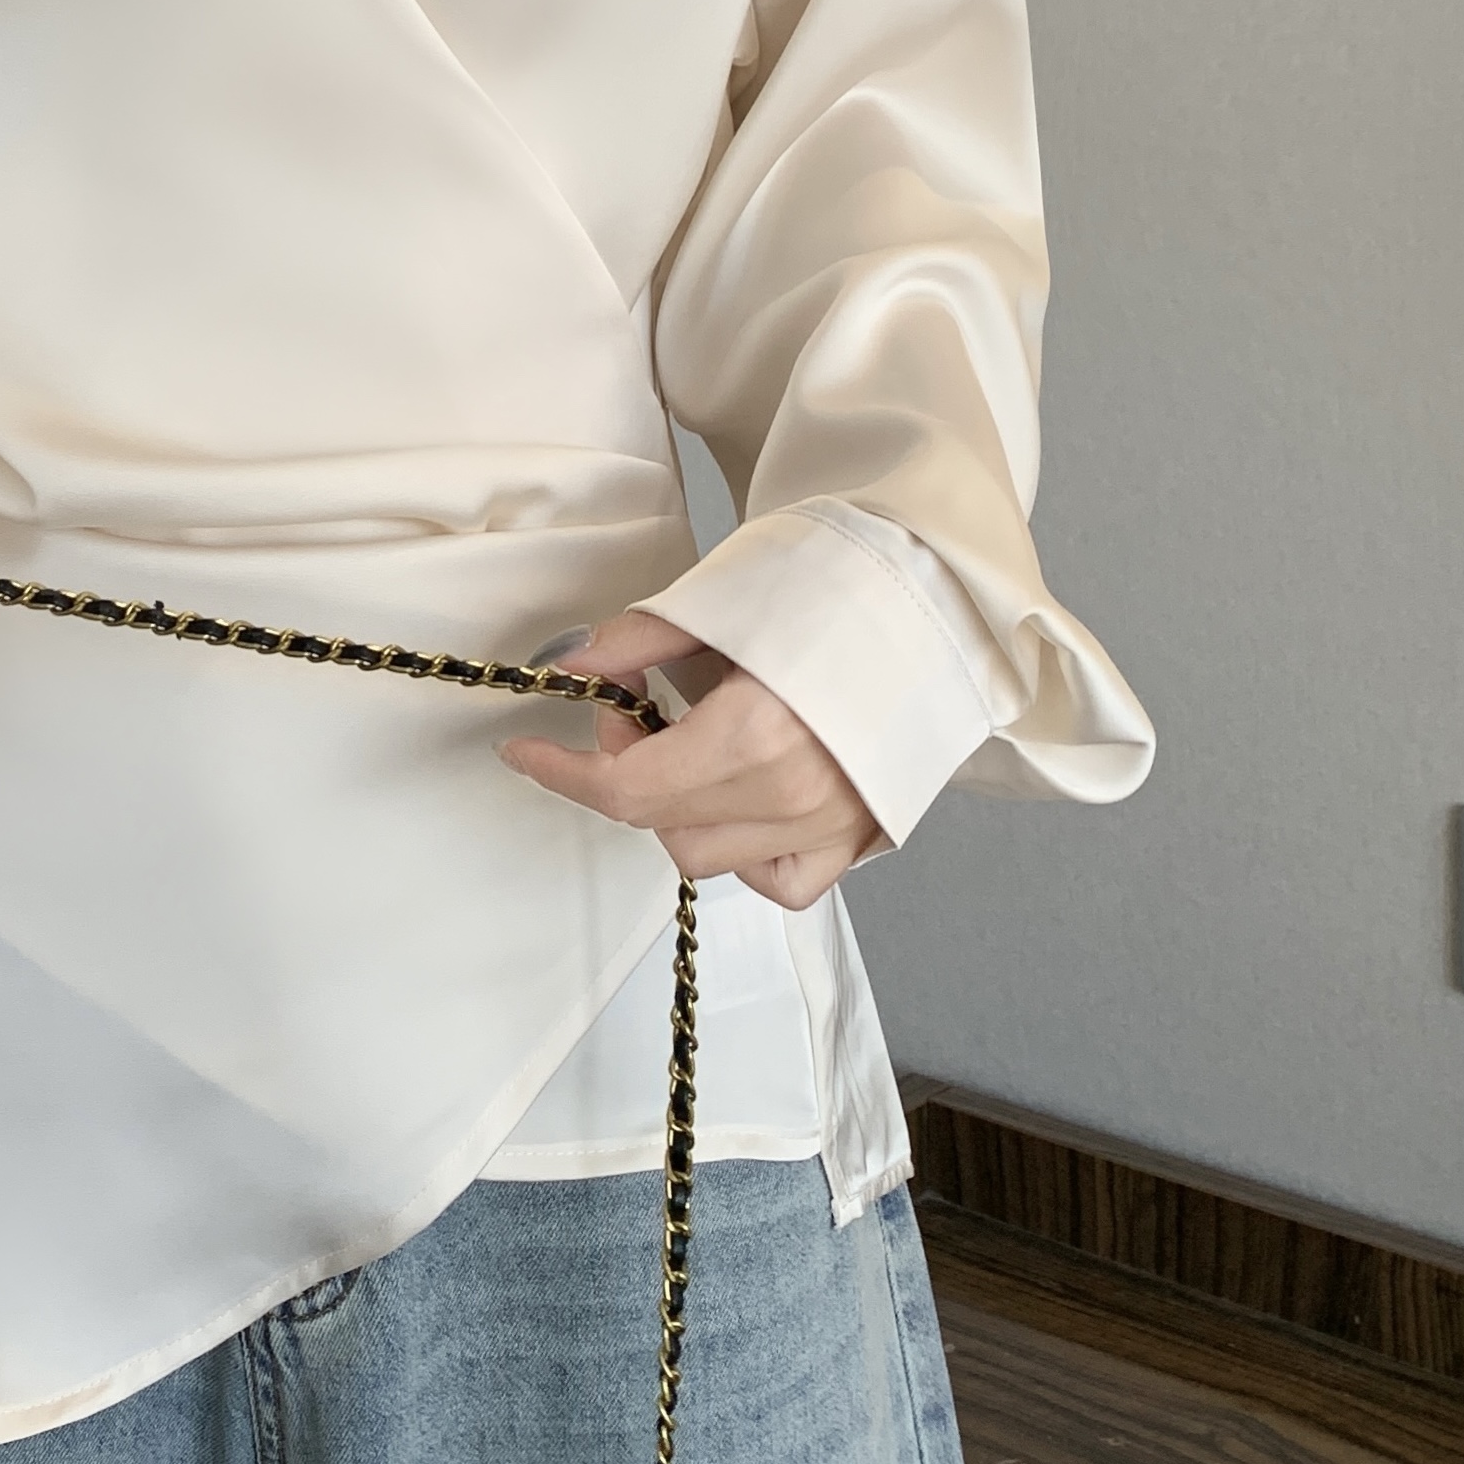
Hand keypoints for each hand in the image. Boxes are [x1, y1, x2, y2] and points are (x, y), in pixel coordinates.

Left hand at [500, 611, 881, 912]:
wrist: (938, 597)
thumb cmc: (841, 584)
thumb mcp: (724, 599)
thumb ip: (638, 642)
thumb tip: (574, 668)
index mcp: (756, 734)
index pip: (627, 789)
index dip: (563, 773)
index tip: (525, 752)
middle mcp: (795, 795)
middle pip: (658, 820)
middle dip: (619, 769)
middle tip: (631, 709)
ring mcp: (832, 824)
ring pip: (707, 854)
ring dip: (672, 808)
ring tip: (688, 746)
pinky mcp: (861, 835)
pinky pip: (779, 879)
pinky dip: (742, 851)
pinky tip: (736, 797)